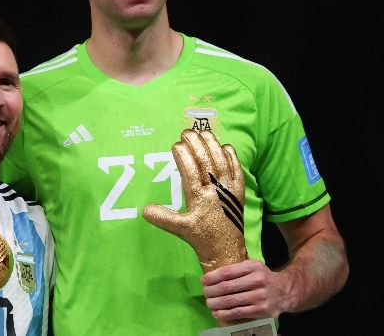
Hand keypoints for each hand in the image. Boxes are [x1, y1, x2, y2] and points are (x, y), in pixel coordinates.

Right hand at [142, 129, 246, 271]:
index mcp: (200, 199)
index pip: (191, 172)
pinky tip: (225, 146)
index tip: (176, 144)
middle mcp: (216, 191)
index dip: (183, 156)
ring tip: (204, 132)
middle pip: (206, 162)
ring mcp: (229, 190)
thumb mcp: (180, 229)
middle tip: (186, 132)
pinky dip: (232, 157)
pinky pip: (237, 170)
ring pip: (222, 162)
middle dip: (196, 144)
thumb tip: (144, 210)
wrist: (227, 251)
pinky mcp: (239, 192)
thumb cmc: (202, 239)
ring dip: (213, 145)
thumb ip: (163, 218)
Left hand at [202, 259, 290, 321]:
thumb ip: (237, 269)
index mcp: (253, 266)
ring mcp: (260, 296)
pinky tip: (217, 313)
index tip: (203, 281)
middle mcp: (257, 280)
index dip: (212, 277)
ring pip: (230, 301)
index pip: (227, 272)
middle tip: (205, 293)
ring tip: (209, 303)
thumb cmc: (263, 278)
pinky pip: (238, 312)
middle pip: (226, 287)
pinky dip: (224, 313)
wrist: (286, 291)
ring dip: (215, 303)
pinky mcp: (261, 310)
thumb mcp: (253, 267)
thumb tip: (212, 275)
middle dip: (211, 291)